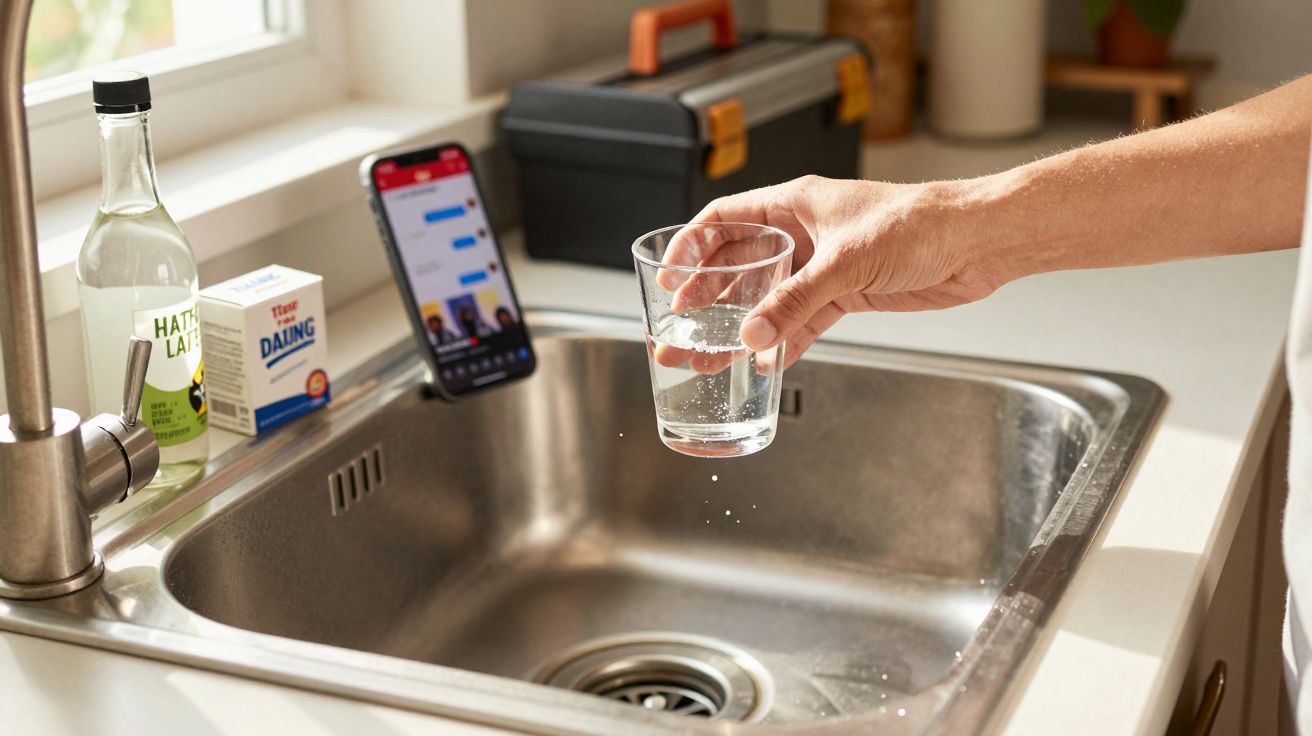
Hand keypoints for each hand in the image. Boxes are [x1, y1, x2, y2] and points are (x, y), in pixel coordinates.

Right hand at [686, 175, 1010, 367]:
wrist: (975, 242)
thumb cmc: (920, 222)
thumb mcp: (846, 261)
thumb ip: (796, 300)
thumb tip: (754, 334)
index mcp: (794, 204)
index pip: (725, 220)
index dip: (691, 247)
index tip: (669, 278)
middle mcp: (803, 233)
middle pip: (739, 265)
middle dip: (707, 298)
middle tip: (680, 328)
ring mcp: (822, 265)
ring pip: (767, 299)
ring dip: (740, 327)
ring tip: (710, 355)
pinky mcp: (846, 293)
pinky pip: (802, 320)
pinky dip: (784, 341)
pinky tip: (765, 362)